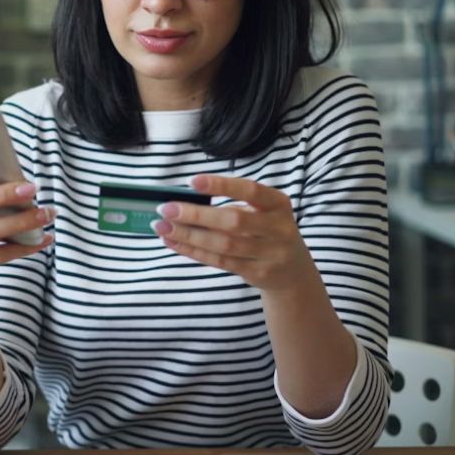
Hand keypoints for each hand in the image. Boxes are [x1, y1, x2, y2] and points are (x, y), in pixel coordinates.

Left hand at [152, 174, 318, 292]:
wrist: (293, 272)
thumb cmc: (267, 231)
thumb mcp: (262, 212)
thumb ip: (232, 205)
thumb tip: (184, 201)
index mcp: (278, 204)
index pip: (250, 191)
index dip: (221, 186)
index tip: (191, 181)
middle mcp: (278, 228)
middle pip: (233, 221)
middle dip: (196, 215)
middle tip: (166, 209)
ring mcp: (270, 254)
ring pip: (223, 245)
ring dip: (188, 235)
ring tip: (162, 226)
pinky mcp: (257, 273)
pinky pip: (220, 261)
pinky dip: (193, 251)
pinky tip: (173, 241)